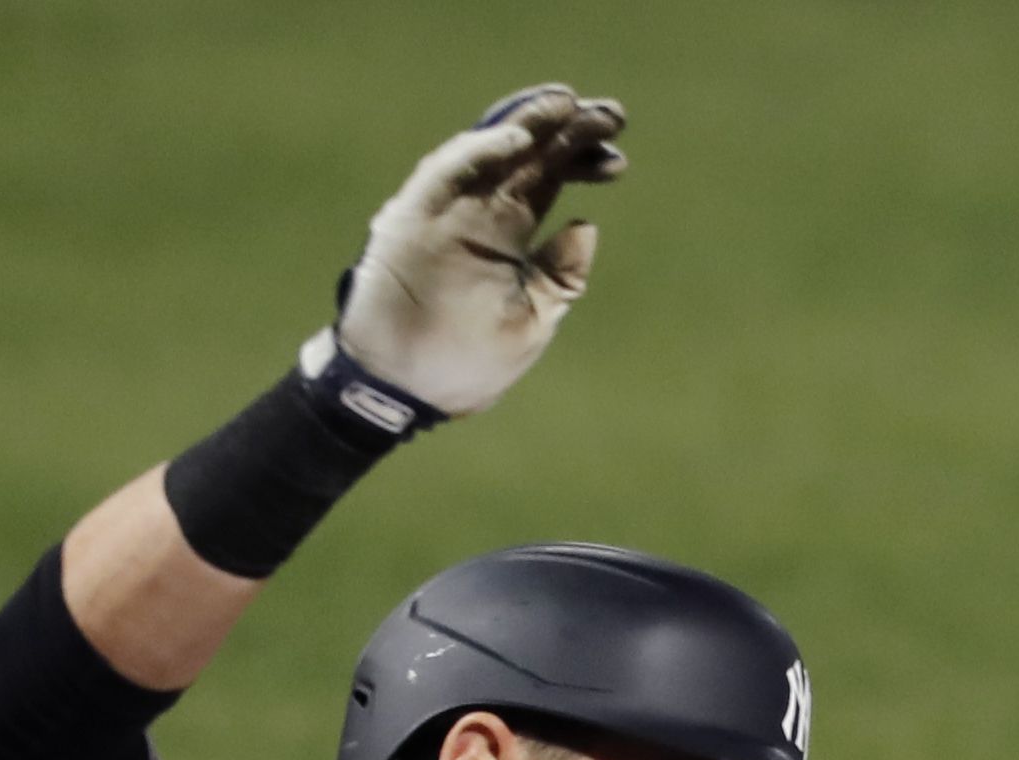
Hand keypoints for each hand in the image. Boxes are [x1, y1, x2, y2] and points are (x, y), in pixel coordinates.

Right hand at [309, 85, 626, 426]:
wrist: (400, 395)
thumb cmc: (462, 366)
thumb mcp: (531, 323)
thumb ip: (560, 278)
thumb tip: (586, 225)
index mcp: (507, 234)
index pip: (550, 180)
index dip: (584, 162)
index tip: (619, 161)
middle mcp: (478, 213)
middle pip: (528, 157)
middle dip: (567, 132)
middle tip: (610, 114)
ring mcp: (444, 212)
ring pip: (490, 152)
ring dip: (528, 125)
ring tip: (567, 106)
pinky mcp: (411, 217)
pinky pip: (445, 173)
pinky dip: (478, 152)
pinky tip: (518, 140)